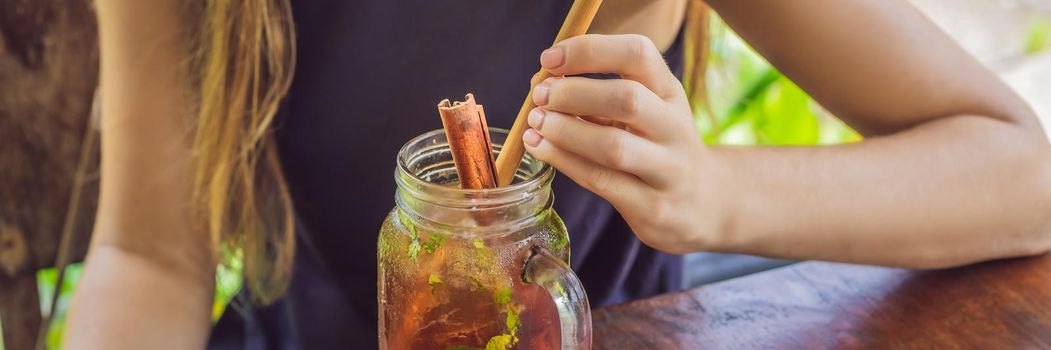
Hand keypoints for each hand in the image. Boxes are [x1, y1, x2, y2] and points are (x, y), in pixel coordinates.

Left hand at [523, 34, 725, 253]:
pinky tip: (541, 149)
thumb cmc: (658, 148)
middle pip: (627, 98)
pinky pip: (602, 182)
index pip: (638, 54)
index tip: (549, 59)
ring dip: (565, 131)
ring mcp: (668, 170)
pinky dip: (564, 162)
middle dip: (573, 93)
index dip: (588, 50)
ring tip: (535, 123)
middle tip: (539, 96)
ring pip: (614, 146)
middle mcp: (675, 127)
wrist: (705, 203)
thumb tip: (543, 82)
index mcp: (670, 92)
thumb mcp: (646, 112)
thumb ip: (600, 95)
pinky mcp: (653, 207)